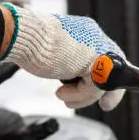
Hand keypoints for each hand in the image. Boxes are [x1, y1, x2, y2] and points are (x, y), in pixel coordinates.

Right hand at [0, 4, 124, 110]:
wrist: (25, 36)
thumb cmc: (32, 44)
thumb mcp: (57, 55)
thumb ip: (71, 64)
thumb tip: (77, 81)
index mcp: (86, 33)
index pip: (103, 58)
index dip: (102, 78)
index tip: (102, 96)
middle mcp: (96, 38)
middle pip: (112, 71)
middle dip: (109, 93)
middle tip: (105, 106)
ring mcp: (97, 49)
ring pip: (100, 83)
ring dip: (82, 96)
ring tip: (62, 96)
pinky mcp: (95, 62)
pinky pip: (93, 88)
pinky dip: (77, 94)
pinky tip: (60, 92)